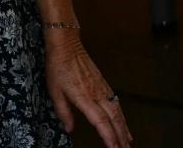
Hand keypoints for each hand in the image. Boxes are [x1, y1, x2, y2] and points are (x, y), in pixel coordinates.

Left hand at [44, 31, 130, 146]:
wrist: (66, 45)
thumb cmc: (58, 66)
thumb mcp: (54, 90)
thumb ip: (62, 111)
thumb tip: (68, 128)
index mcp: (84, 97)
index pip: (100, 121)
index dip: (108, 136)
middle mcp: (96, 94)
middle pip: (113, 120)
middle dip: (120, 137)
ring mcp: (102, 88)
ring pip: (118, 112)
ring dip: (124, 128)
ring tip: (128, 142)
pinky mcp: (104, 84)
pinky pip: (116, 103)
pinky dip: (122, 116)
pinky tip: (124, 123)